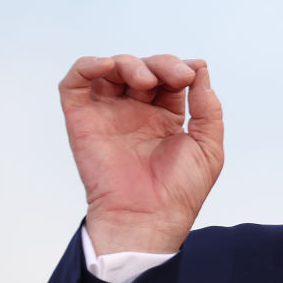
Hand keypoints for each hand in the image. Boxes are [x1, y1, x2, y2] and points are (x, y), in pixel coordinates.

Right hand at [60, 54, 223, 254]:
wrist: (149, 218)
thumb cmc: (180, 191)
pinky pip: (75, 83)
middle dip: (162, 65)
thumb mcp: (208, 147)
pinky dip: (87, 65)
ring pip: (112, 69)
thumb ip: (208, 109)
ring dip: (129, 63)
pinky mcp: (82, 120)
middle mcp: (136, 113)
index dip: (180, 69)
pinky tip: (106, 66)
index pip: (170, 79)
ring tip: (146, 81)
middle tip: (176, 77)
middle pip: (144, 69)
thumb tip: (200, 69)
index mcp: (166, 118)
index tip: (191, 75)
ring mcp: (108, 115)